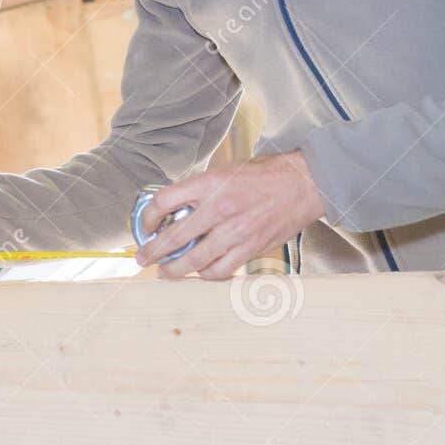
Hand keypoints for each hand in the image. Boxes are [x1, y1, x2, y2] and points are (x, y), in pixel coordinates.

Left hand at [134, 152, 325, 279]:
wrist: (303, 183)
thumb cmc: (263, 175)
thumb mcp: (224, 171)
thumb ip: (199, 189)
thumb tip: (172, 208)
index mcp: (209, 184)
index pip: (164, 201)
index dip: (148, 216)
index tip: (146, 225)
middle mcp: (220, 209)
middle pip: (174, 237)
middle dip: (152, 251)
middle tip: (142, 258)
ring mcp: (236, 232)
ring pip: (195, 261)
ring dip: (175, 270)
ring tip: (165, 272)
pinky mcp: (251, 248)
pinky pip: (221, 270)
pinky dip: (206, 274)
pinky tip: (200, 272)